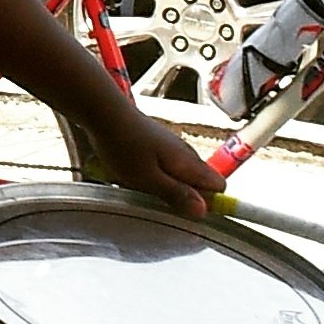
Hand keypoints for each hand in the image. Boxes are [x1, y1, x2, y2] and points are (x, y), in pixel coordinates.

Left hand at [74, 100, 213, 219]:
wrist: (104, 112)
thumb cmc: (124, 146)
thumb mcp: (148, 178)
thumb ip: (176, 194)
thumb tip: (204, 211)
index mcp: (189, 163)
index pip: (219, 186)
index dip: (207, 203)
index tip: (184, 211)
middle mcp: (186, 153)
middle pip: (199, 183)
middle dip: (181, 197)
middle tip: (155, 198)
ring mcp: (172, 147)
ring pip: (179, 175)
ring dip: (164, 186)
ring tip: (138, 186)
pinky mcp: (157, 144)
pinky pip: (163, 166)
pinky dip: (151, 174)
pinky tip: (132, 174)